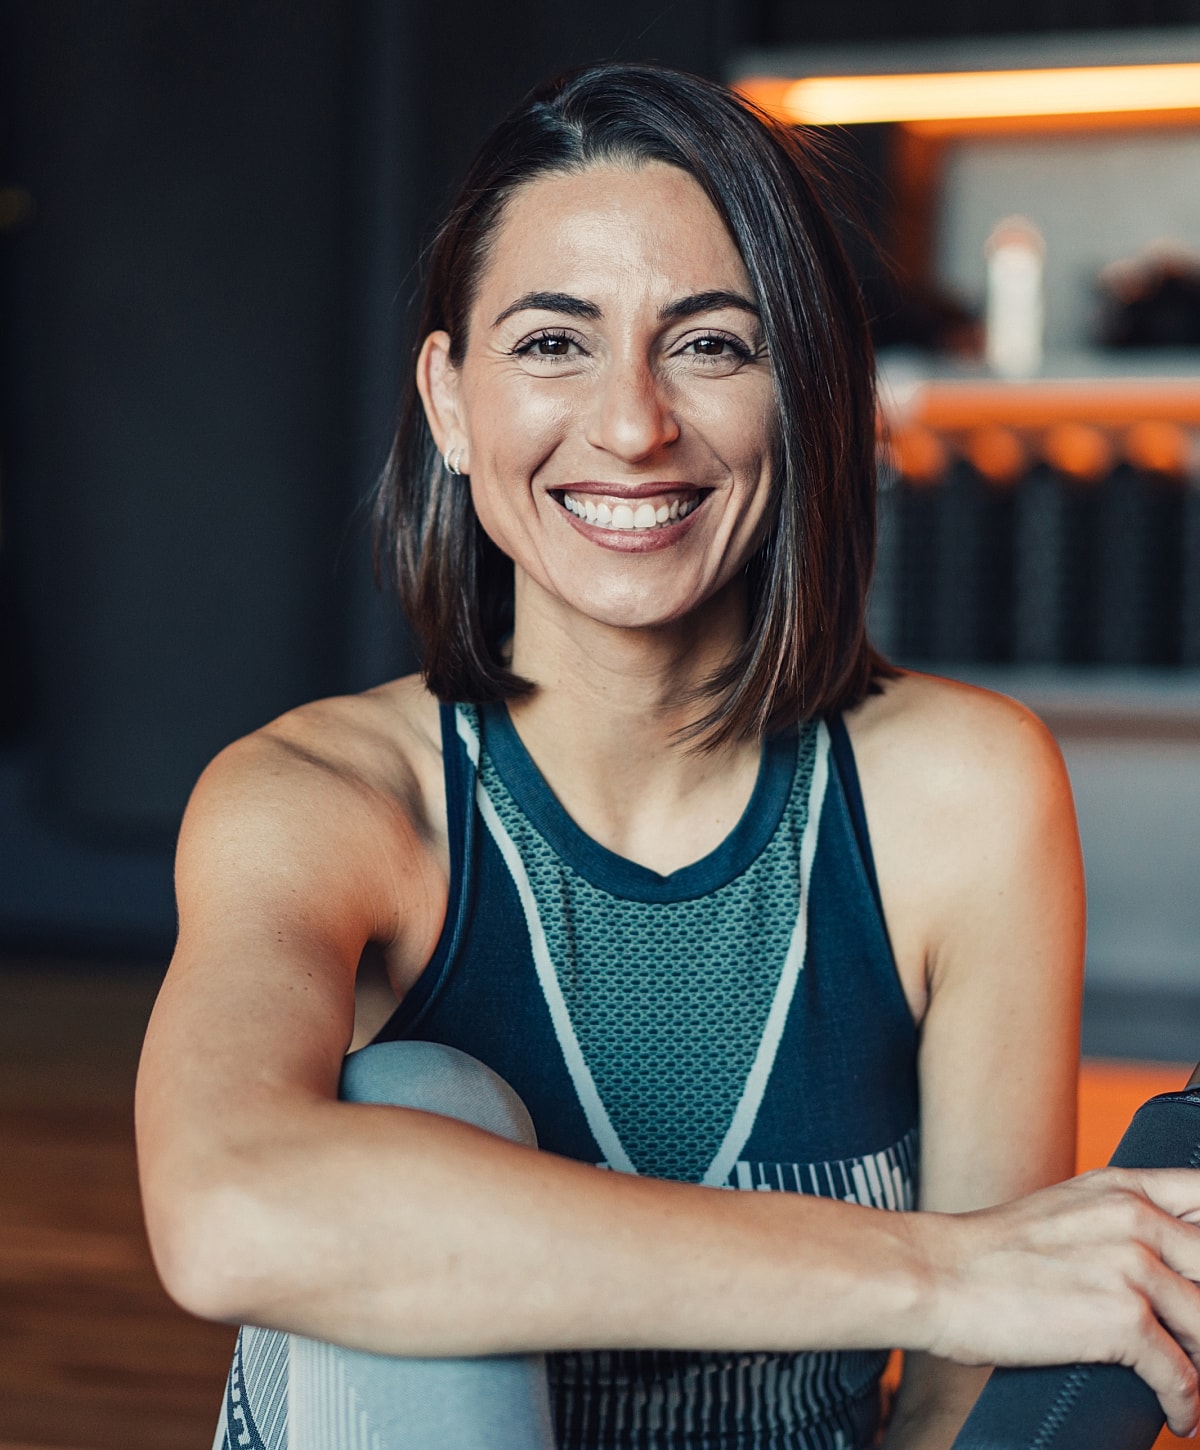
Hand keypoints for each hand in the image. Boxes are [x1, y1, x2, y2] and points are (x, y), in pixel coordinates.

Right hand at [916, 1168, 1199, 1436]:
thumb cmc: (989, 1253)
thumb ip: (1118, 1220)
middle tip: (1194, 1340)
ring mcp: (1132, 1267)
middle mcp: (1135, 1218)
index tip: (1198, 1277)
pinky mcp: (1123, 1320)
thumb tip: (1163, 1262)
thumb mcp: (1064, 1209)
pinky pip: (1185, 1376)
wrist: (935, 1274)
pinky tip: (1178, 1416)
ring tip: (1192, 1387)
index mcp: (1122, 1187)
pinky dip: (1187, 1405)